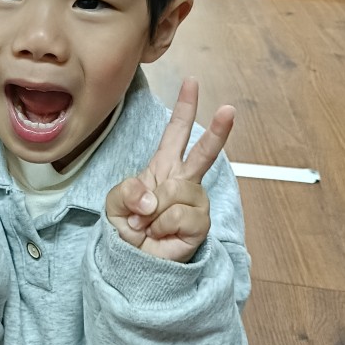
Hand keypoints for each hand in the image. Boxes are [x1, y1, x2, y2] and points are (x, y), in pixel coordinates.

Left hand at [105, 78, 233, 262]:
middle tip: (229, 110)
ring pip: (177, 191)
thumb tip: (151, 199)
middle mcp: (183, 182)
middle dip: (217, 131)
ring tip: (148, 225)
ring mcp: (194, 202)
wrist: (134, 262)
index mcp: (163, 168)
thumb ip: (127, 190)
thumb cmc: (128, 230)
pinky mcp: (200, 223)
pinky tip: (159, 234)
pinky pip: (180, 214)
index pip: (175, 134)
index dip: (184, 108)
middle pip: (204, 152)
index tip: (192, 82)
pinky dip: (162, 225)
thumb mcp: (115, 204)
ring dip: (154, 211)